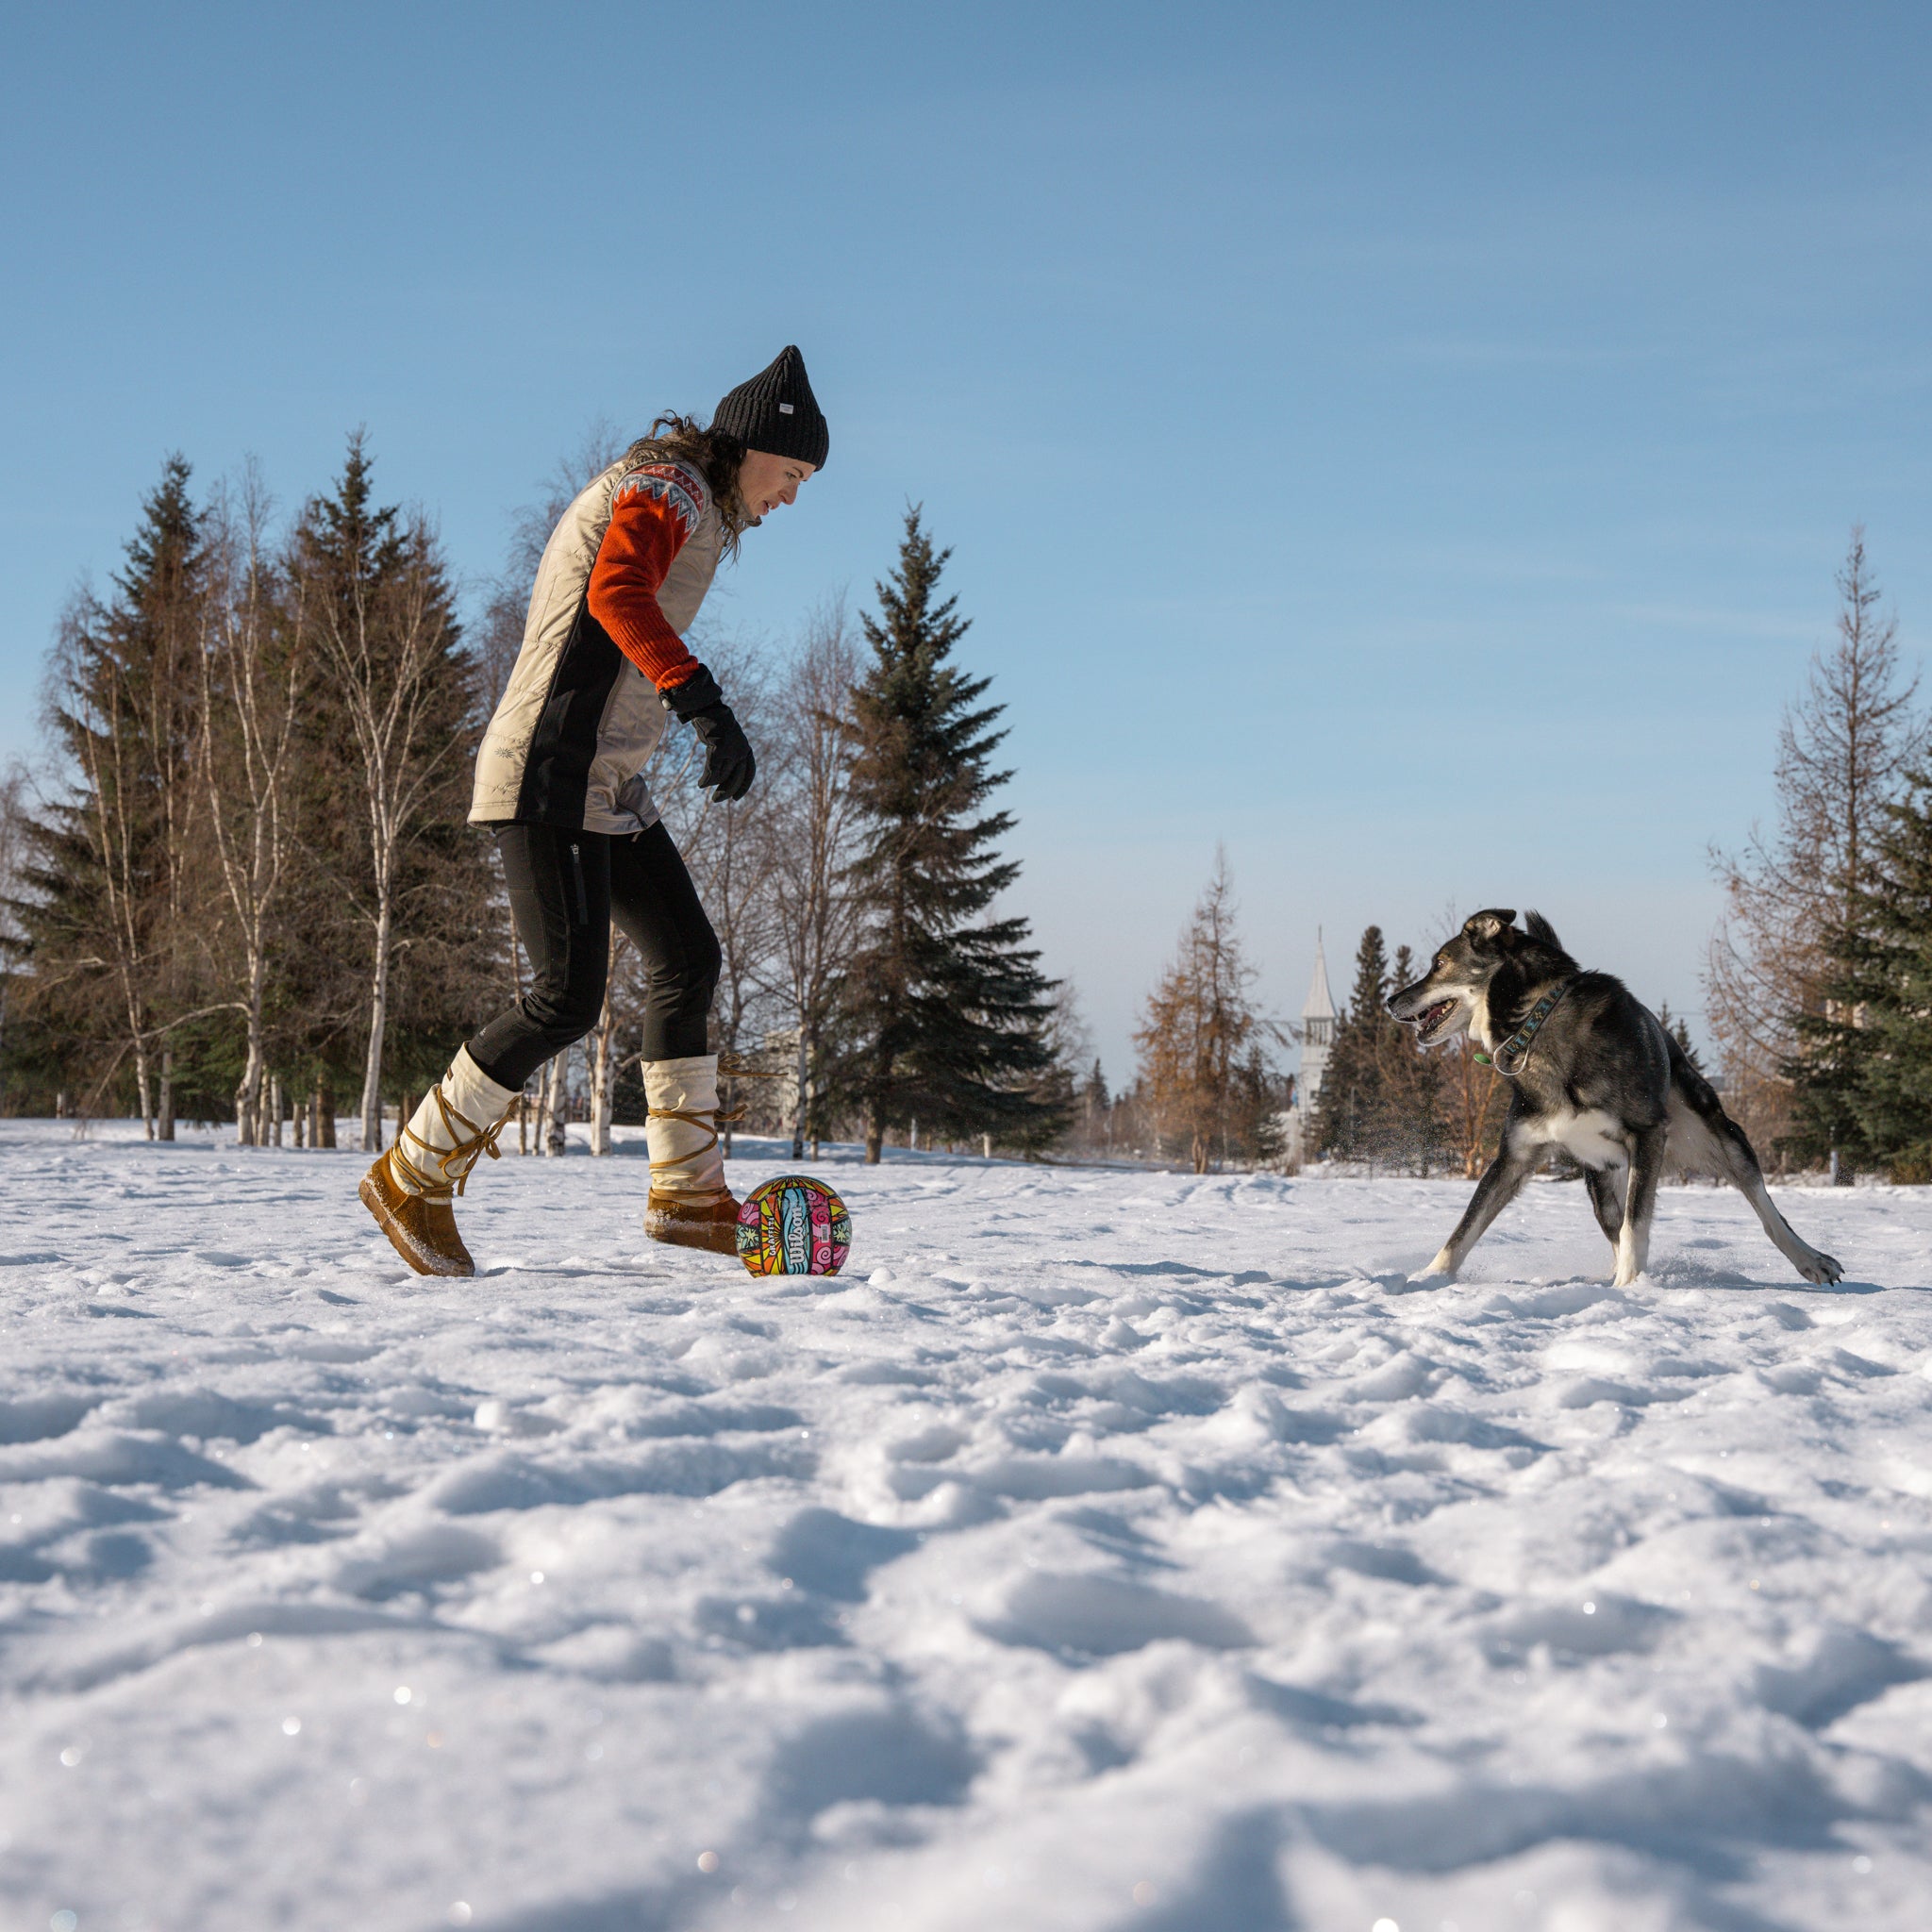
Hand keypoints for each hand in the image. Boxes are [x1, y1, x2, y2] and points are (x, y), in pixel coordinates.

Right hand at [661, 664, 755, 802]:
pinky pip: (712, 772)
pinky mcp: (719, 750)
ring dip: (713, 786)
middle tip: (717, 800)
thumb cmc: (715, 723)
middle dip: (727, 791)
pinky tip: (700, 784)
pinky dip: (706, 780)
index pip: (750, 772)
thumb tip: (724, 772)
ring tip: (704, 787)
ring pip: (722, 776)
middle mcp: (741, 750)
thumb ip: (729, 753)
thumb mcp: (727, 739)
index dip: (744, 786)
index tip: (737, 798)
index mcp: (745, 748)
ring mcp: (731, 750)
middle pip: (737, 778)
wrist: (708, 708)